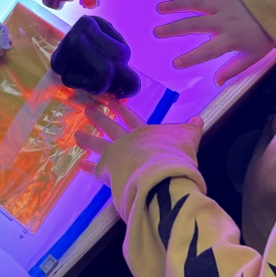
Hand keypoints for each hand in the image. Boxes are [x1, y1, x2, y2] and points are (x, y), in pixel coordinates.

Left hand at [75, 99, 203, 175]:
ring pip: (99, 146)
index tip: (111, 100)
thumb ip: (191, 129)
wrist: (161, 176)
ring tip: (76, 134)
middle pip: (111, 128)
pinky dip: (88, 167)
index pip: (131, 118)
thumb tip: (199, 118)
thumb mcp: (188, 139)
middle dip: (99, 118)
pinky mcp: (110, 173)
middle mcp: (128, 142)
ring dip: (88, 139)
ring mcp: (117, 157)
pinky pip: (97, 170)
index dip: (121, 109)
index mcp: (144, 133)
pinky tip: (80, 164)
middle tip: (87, 109)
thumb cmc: (175, 156)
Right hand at [153, 0, 273, 85]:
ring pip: (196, 4)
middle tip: (157, 32)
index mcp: (231, 39)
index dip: (191, 58)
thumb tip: (216, 83)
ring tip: (160, 9)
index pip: (207, 51)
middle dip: (174, 29)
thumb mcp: (252, 57)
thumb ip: (233, 69)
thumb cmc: (263, 37)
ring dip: (176, 5)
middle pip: (195, 24)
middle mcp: (224, 21)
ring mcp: (224, 5)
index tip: (175, 63)